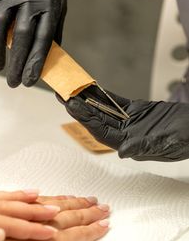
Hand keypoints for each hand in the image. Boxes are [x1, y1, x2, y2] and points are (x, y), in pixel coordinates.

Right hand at [0, 0, 66, 86]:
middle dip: (16, 63)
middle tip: (12, 82)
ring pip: (0, 24)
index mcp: (50, 7)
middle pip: (22, 36)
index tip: (29, 81)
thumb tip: (49, 59)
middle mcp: (30, 0)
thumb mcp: (59, 6)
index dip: (35, 64)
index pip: (43, 40)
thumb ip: (53, 31)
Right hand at [0, 195, 109, 240]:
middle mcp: (45, 215)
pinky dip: (95, 229)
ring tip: (103, 208)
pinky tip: (105, 225)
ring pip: (79, 217)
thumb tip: (8, 220)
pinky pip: (83, 234)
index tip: (73, 196)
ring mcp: (55, 228)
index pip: (53, 202)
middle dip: (82, 202)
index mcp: (31, 210)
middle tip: (94, 199)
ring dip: (92, 212)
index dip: (65, 198)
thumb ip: (10, 219)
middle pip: (69, 206)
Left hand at [59, 85, 188, 161]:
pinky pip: (117, 102)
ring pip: (104, 110)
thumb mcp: (168, 143)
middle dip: (80, 108)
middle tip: (64, 94)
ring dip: (88, 100)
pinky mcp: (137, 111)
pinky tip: (93, 88)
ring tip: (73, 89)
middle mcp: (127, 134)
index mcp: (131, 144)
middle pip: (98, 121)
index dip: (85, 119)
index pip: (101, 131)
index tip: (71, 106)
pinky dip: (105, 95)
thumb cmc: (188, 137)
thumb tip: (123, 152)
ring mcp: (131, 122)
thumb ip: (144, 147)